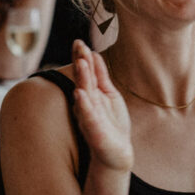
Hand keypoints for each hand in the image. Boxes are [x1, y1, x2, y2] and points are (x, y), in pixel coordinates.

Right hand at [71, 41, 132, 171]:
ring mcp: (89, 115)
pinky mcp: (94, 130)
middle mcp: (88, 103)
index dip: (81, 57)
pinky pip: (87, 115)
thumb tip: (95, 54)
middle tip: (79, 45)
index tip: (78, 41)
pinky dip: (83, 104)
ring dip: (81, 77)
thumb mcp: (109, 95)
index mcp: (92, 93)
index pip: (85, 72)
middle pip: (83, 78)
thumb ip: (101, 76)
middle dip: (81, 62)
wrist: (116, 152)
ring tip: (80, 62)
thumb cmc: (111, 124)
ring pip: (84, 93)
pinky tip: (80, 93)